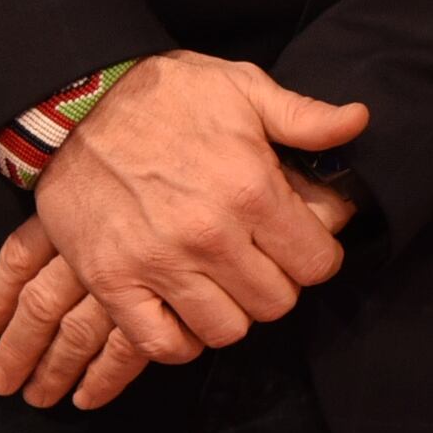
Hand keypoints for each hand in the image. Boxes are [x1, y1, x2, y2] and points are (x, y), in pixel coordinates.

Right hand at [0, 51, 364, 403]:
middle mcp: (210, 234)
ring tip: (224, 284)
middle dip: (278, 284)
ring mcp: (157, 263)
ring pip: (226, 330)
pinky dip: (180, 339)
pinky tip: (185, 309)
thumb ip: (305, 116)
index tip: (301, 244)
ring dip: (232, 313)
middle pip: (276, 302)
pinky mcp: (112, 281)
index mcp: (252, 189)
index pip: (317, 263)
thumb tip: (359, 121)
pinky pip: (161, 344)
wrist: (73, 102)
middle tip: (260, 262)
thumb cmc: (166, 94)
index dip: (317, 256)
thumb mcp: (243, 88)